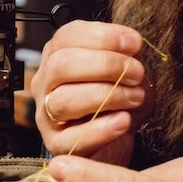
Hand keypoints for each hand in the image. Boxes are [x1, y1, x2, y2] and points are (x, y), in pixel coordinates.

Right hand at [31, 21, 154, 165]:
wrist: (123, 132)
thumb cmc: (123, 94)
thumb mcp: (127, 67)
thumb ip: (126, 53)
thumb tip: (131, 44)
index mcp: (59, 54)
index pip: (67, 37)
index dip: (102, 37)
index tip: (134, 43)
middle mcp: (46, 82)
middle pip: (61, 65)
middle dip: (104, 65)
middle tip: (136, 72)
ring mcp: (47, 114)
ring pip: (64, 100)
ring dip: (106, 96)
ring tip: (136, 97)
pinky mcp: (57, 144)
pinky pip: (72, 138)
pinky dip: (101, 129)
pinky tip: (124, 121)